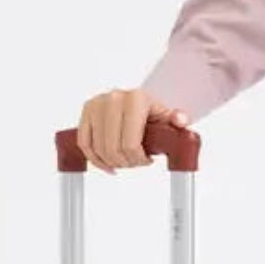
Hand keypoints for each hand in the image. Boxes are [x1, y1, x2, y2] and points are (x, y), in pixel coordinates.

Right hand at [75, 87, 190, 173]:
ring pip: (98, 148)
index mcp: (135, 99)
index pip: (130, 143)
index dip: (138, 159)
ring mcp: (97, 104)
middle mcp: (114, 99)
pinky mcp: (87, 110)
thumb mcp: (169, 116)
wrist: (140, 101)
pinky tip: (106, 164)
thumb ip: (178, 119)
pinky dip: (94, 158)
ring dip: (111, 162)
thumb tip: (180, 120)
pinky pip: (84, 143)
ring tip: (124, 162)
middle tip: (135, 163)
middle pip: (113, 148)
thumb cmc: (154, 112)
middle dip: (125, 162)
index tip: (147, 160)